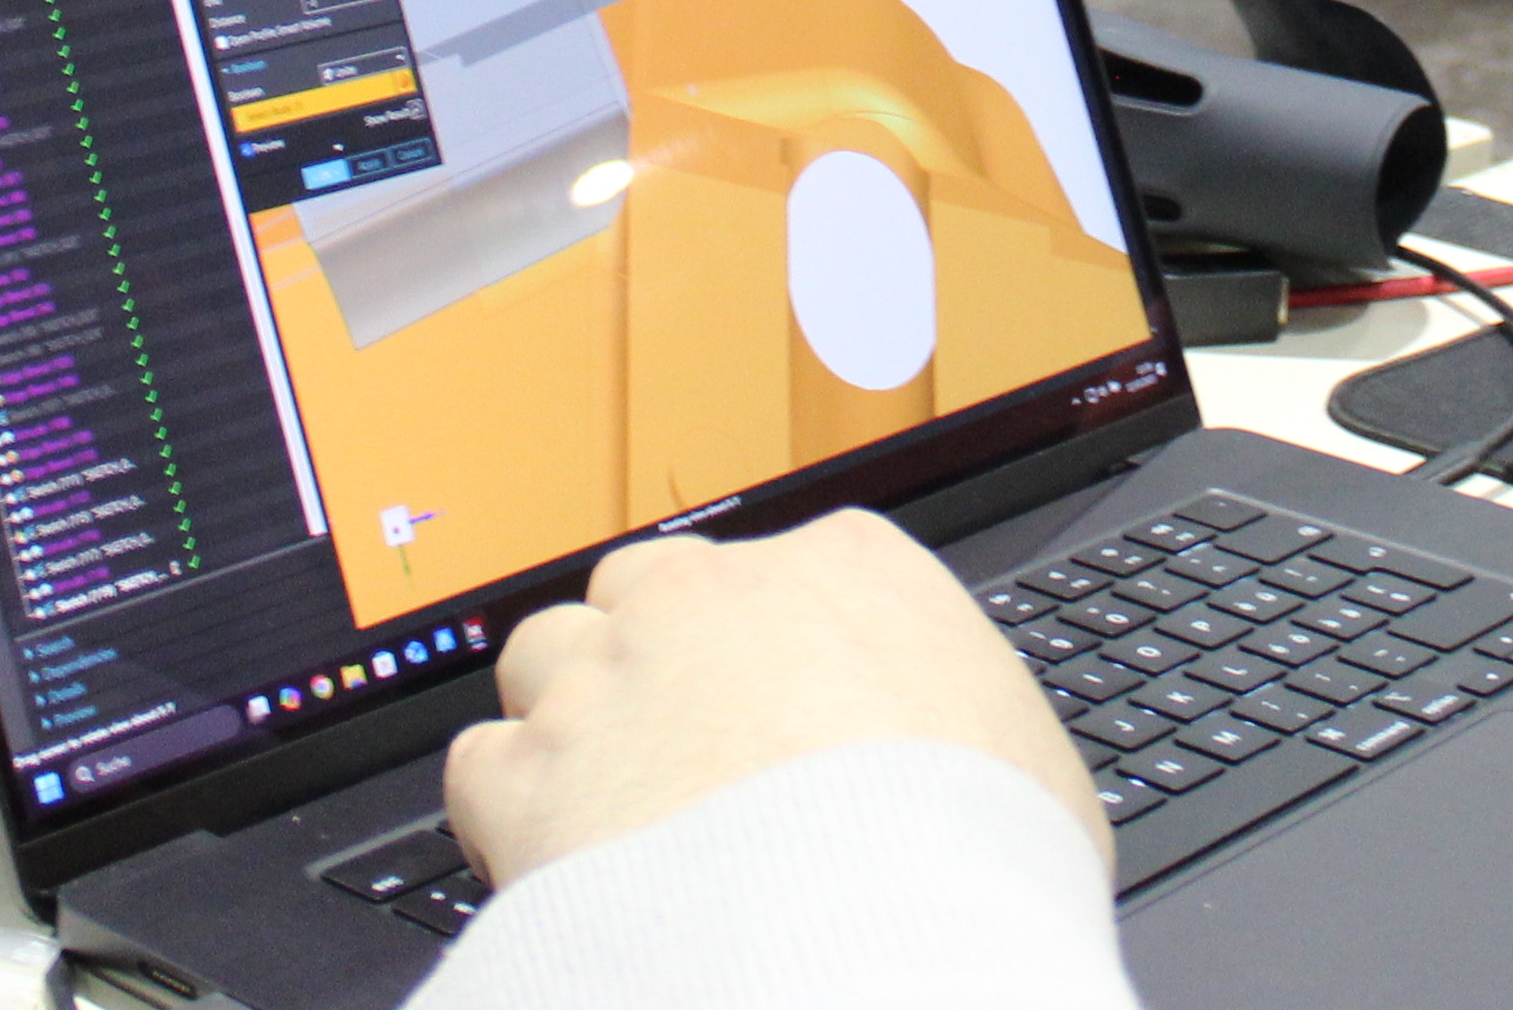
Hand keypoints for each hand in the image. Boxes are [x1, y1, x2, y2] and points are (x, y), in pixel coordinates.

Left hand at [446, 510, 1104, 888]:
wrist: (873, 945)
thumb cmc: (976, 858)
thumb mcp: (1027, 765)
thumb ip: (964, 724)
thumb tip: (967, 765)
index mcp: (848, 566)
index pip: (785, 573)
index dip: (770, 653)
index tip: (776, 708)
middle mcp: (711, 594)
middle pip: (651, 593)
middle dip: (659, 665)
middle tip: (690, 760)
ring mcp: (610, 675)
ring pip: (548, 654)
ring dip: (572, 720)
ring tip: (613, 809)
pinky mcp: (529, 773)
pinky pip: (485, 764)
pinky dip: (508, 810)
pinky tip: (552, 861)